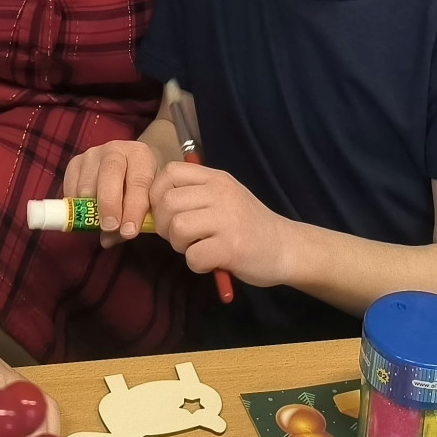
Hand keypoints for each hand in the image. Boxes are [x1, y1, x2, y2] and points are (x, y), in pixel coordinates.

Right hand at [62, 139, 160, 245]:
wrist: (131, 164)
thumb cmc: (143, 186)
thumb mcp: (149, 199)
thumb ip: (135, 219)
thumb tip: (107, 240)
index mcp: (140, 155)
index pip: (138, 182)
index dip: (133, 209)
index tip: (129, 231)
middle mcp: (115, 150)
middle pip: (109, 175)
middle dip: (109, 205)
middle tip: (110, 228)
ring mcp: (92, 154)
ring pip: (86, 185)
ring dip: (90, 210)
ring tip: (99, 224)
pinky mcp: (75, 163)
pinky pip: (70, 189)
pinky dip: (75, 206)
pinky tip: (86, 213)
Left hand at [150, 162, 292, 287]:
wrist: (286, 247)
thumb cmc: (248, 225)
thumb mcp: (224, 198)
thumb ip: (194, 196)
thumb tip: (150, 207)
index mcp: (216, 178)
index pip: (170, 171)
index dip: (157, 194)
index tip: (166, 213)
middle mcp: (221, 193)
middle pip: (167, 202)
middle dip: (164, 225)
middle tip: (181, 237)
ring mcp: (227, 219)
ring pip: (177, 227)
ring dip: (179, 245)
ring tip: (197, 248)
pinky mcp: (231, 247)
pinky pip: (193, 256)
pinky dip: (196, 264)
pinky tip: (210, 262)